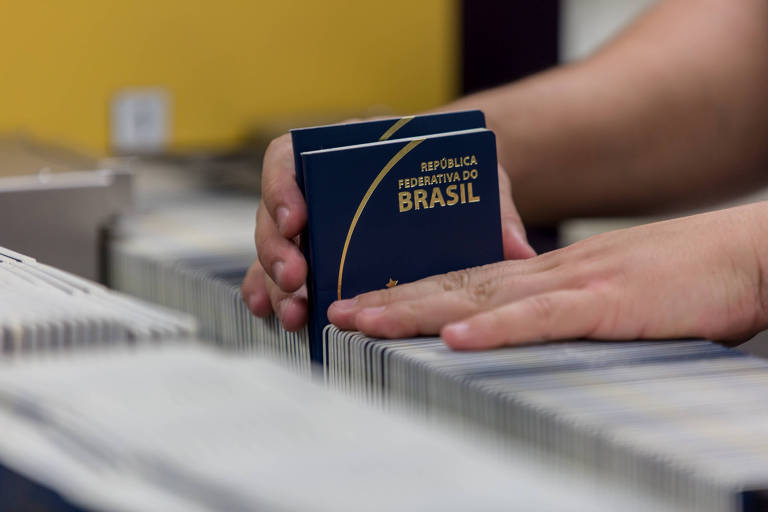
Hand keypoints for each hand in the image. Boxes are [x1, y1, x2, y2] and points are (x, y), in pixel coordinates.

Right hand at [241, 132, 534, 330]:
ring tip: (295, 315)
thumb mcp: (473, 178)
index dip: (282, 187)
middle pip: (275, 214)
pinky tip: (275, 317)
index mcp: (340, 153)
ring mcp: (312, 226)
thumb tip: (517, 249)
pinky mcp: (316, 258)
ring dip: (275, 284)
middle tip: (296, 278)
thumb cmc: (453, 172)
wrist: (450, 183)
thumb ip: (493, 205)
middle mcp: (317, 189)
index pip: (289, 158)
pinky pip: (280, 276)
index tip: (297, 218)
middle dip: (277, 249)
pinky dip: (273, 295)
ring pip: (275, 251)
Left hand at [328, 204, 767, 347]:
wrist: (742, 255)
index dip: (409, 296)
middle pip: (454, 287)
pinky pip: (542, 317)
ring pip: (481, 298)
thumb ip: (558, 312)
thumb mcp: (603, 293)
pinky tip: (456, 338)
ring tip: (366, 320)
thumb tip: (514, 333)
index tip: (364, 306)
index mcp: (544, 274)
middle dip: (392, 301)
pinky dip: (497, 328)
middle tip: (337, 312)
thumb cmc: (676, 281)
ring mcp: (574, 283)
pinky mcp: (607, 302)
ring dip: (419, 310)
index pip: (462, 284)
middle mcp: (545, 273)